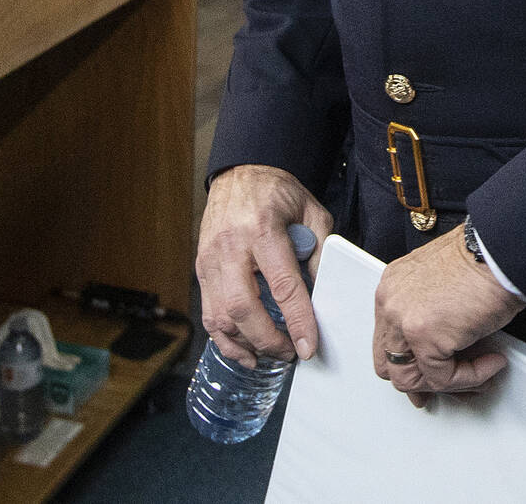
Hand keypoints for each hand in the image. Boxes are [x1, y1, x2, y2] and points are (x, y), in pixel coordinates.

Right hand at [196, 164, 333, 367]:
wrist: (239, 172)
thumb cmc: (276, 192)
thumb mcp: (311, 212)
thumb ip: (321, 252)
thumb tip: (324, 296)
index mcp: (261, 229)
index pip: (282, 285)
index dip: (297, 321)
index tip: (309, 346)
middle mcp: (230, 246)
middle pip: (243, 308)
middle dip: (269, 340)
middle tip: (291, 352)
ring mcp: (209, 259)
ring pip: (221, 316)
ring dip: (247, 343)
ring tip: (273, 353)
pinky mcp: (201, 268)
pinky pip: (208, 313)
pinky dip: (225, 339)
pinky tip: (246, 351)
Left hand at [371, 226, 524, 405]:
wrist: (501, 252)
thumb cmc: (482, 263)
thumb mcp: (441, 286)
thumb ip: (430, 317)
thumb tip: (441, 354)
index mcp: (392, 289)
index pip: (385, 340)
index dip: (405, 365)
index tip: (423, 379)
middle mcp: (390, 303)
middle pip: (389, 364)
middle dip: (420, 383)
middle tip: (447, 387)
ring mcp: (404, 320)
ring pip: (409, 378)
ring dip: (448, 383)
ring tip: (478, 372)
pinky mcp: (425, 337)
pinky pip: (443, 378)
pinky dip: (472, 378)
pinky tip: (491, 362)